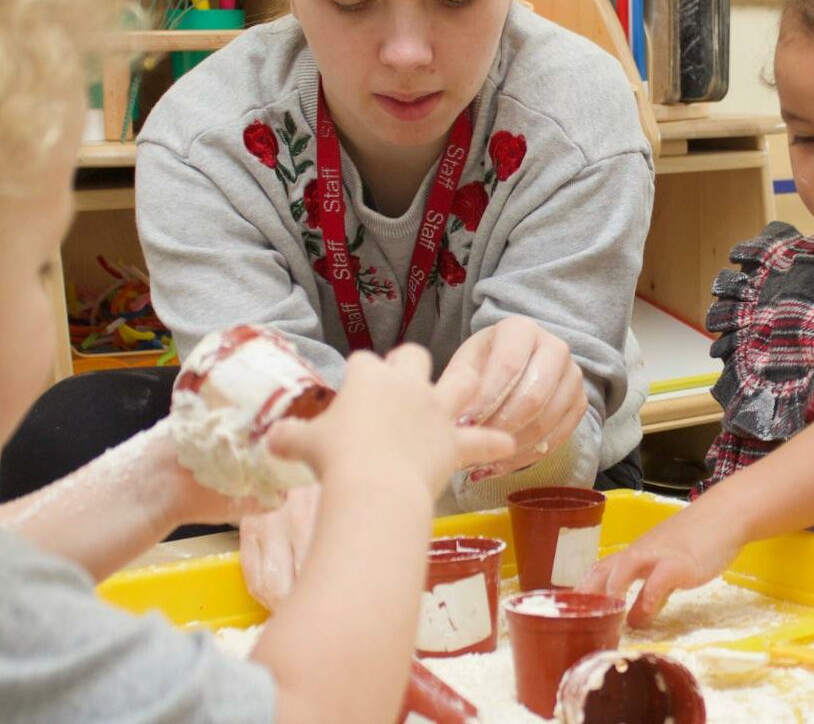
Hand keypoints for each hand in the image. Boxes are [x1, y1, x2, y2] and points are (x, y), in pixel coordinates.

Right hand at [241, 345, 514, 606]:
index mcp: (369, 379)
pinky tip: (511, 444)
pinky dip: (494, 442)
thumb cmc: (335, 461)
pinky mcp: (453, 440)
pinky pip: (480, 440)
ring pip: (460, 382)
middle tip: (400, 384)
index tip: (353, 387)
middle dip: (408, 364)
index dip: (358, 373)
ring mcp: (435, 410)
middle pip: (413, 356)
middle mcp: (406, 385)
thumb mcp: (303, 445)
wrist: (373, 487)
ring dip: (464, 386)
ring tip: (464, 392)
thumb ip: (290, 437)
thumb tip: (272, 439)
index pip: (362, 362)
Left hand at [442, 317, 587, 478]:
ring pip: (546, 420)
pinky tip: (497, 466)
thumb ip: (459, 386)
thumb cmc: (484, 364)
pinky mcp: (580, 403)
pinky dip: (524, 457)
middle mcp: (555, 347)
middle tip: (474, 447)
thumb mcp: (466, 364)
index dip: (487, 398)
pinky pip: (557, 438)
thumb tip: (460, 419)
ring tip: (480, 462)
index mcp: (522, 329)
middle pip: (533, 395)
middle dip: (501, 426)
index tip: (464, 424)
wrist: (515, 365)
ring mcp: (572, 376)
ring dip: (511, 446)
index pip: (509, 365)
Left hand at [579, 506, 738, 626]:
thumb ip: (652, 585)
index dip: (582, 590)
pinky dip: (646, 600)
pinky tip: (641, 618)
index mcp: (636, 552)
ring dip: (610, 592)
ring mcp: (660, 555)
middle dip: (587, 595)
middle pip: (604, 569)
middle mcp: (641, 552)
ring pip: (624, 568)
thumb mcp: (668, 561)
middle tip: (574, 622)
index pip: (600, 569)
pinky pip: (658, 581)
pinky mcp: (680, 563)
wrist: (726, 515)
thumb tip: (639, 615)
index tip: (566, 613)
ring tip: (602, 618)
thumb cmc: (697, 537)